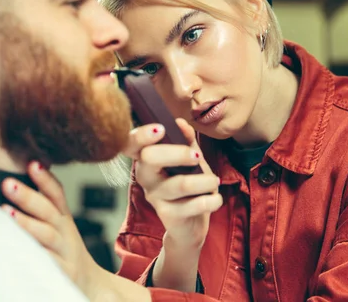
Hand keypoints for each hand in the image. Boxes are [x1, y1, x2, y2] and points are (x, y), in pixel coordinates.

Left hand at [0, 162, 91, 289]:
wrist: (91, 282)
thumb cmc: (65, 251)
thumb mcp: (59, 226)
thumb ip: (43, 206)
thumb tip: (19, 181)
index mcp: (63, 219)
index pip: (57, 194)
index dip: (46, 178)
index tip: (32, 163)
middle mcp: (65, 233)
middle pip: (49, 211)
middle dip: (29, 196)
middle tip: (8, 184)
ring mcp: (65, 253)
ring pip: (47, 235)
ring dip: (27, 223)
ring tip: (6, 212)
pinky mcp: (63, 273)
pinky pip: (46, 264)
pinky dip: (33, 255)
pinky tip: (15, 249)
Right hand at [124, 118, 221, 248]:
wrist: (189, 225)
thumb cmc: (188, 184)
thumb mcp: (189, 159)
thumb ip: (186, 140)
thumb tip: (180, 123)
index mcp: (146, 158)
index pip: (131, 143)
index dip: (141, 135)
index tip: (161, 129)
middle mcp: (145, 175)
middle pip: (150, 157)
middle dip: (178, 153)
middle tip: (197, 156)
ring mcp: (154, 196)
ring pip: (180, 183)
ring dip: (205, 181)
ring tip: (215, 181)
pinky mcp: (168, 215)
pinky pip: (194, 204)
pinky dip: (212, 200)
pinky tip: (216, 198)